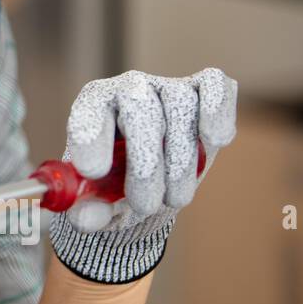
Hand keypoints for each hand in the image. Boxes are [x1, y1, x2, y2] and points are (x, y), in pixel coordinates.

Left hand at [47, 68, 236, 283]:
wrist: (151, 183)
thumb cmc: (116, 186)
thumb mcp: (96, 205)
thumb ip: (86, 212)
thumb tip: (85, 218)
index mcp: (92, 107)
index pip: (87, 112)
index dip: (90, 139)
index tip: (93, 173)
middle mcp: (128, 89)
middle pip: (139, 111)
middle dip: (145, 167)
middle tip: (145, 206)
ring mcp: (167, 86)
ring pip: (180, 109)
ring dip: (182, 163)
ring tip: (175, 199)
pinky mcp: (203, 91)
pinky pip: (214, 85)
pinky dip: (217, 109)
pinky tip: (214, 139)